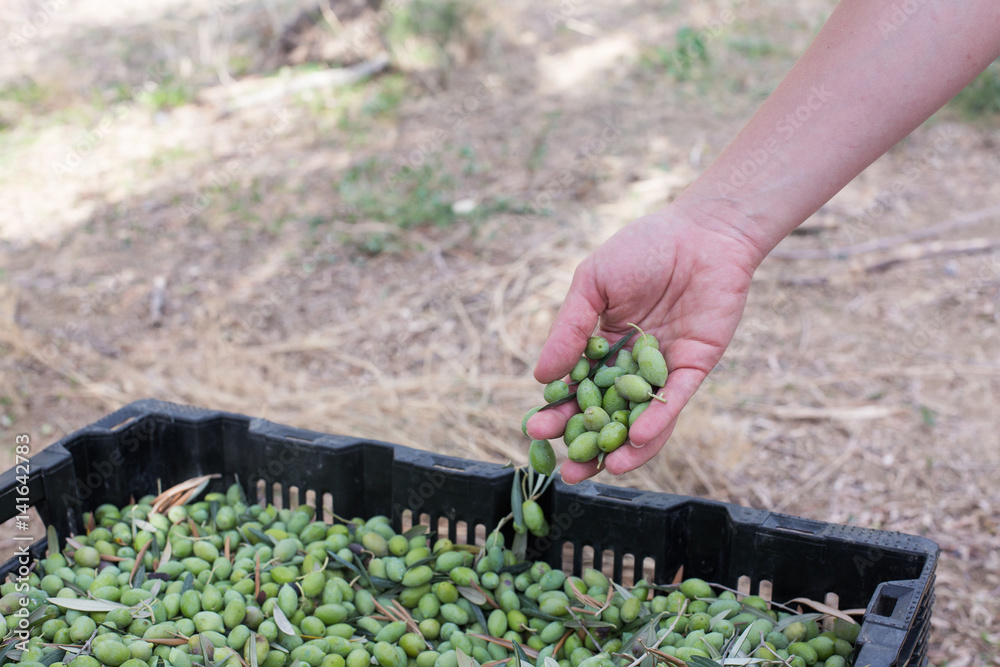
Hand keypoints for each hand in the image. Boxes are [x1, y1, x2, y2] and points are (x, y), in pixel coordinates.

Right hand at [526, 205, 760, 483]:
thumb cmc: (643, 248)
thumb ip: (569, 329)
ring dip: (623, 447)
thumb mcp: (592, 284)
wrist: (702, 233)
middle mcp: (631, 363)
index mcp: (602, 344)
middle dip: (586, 443)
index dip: (556, 411)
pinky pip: (672, 401)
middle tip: (568, 472)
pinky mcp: (694, 368)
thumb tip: (541, 377)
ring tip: (607, 469)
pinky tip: (637, 439)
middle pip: (606, 413)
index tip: (535, 431)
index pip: (575, 387)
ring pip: (641, 417)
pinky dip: (656, 420)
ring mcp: (662, 369)